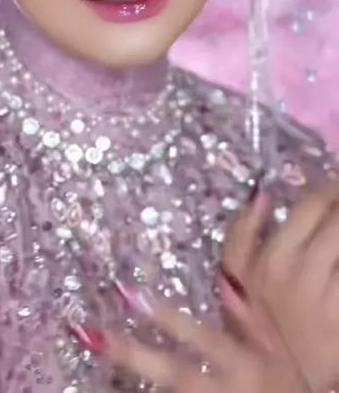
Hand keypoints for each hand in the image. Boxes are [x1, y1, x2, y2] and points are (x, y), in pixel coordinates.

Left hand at [105, 289, 309, 392]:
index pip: (200, 337)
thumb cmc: (284, 381)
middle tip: (92, 335)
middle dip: (132, 354)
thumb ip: (252, 315)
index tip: (129, 292)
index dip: (165, 316)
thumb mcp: (276, 347)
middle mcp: (222, 390)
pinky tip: (111, 389)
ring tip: (90, 357)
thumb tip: (226, 281)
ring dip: (128, 383)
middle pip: (172, 373)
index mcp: (242, 362)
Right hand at [222, 181, 338, 392]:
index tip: (334, 192)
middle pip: (338, 218)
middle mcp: (304, 270)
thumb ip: (242, 230)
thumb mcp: (235, 275)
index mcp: (274, 256)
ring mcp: (330, 293)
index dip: (331, 190)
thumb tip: (263, 193)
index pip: (315, 203)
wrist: (277, 380)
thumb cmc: (256, 323)